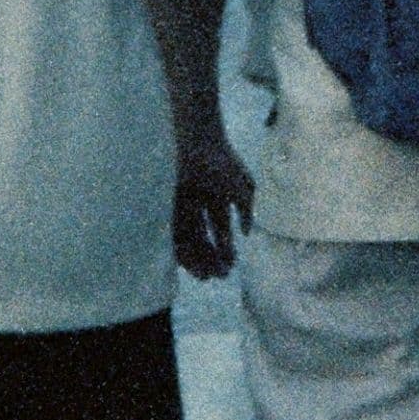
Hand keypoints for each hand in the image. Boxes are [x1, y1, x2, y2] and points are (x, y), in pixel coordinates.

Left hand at [172, 127, 257, 280]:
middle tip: (220, 275)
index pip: (221, 229)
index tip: (231, 265)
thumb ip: (247, 210)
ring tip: (207, 276)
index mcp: (217, 198)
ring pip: (191, 240)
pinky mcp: (170, 208)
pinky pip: (174, 235)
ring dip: (199, 259)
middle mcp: (199, 205)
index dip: (226, 248)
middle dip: (213, 257)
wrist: (197, 144)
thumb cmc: (223, 162)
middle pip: (205, 238)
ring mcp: (184, 206)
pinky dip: (182, 251)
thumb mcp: (244, 187)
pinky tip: (190, 266)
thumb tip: (248, 234)